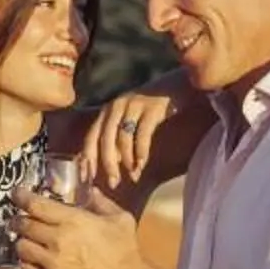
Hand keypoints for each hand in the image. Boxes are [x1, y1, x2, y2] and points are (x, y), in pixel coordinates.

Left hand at [15, 185, 145, 268]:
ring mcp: (51, 262)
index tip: (17, 194)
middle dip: (18, 219)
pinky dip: (27, 261)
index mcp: (73, 221)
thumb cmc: (124, 251)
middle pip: (23, 225)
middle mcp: (58, 240)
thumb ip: (101, 202)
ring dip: (22, 240)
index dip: (21, 197)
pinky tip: (35, 258)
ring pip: (21, 247)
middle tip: (20, 218)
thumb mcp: (120, 219)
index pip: (35, 205)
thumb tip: (91, 192)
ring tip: (28, 239)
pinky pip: (27, 268)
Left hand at [84, 75, 210, 202]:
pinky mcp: (152, 107)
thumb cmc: (154, 107)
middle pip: (105, 139)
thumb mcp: (131, 118)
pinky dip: (141, 151)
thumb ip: (120, 137)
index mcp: (108, 110)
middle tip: (114, 183)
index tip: (89, 177)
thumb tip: (112, 164)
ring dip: (127, 160)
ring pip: (123, 138)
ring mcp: (134, 104)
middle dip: (108, 164)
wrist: (180, 85)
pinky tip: (143, 163)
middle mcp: (117, 105)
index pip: (91, 136)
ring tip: (134, 175)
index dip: (89, 157)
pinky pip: (142, 134)